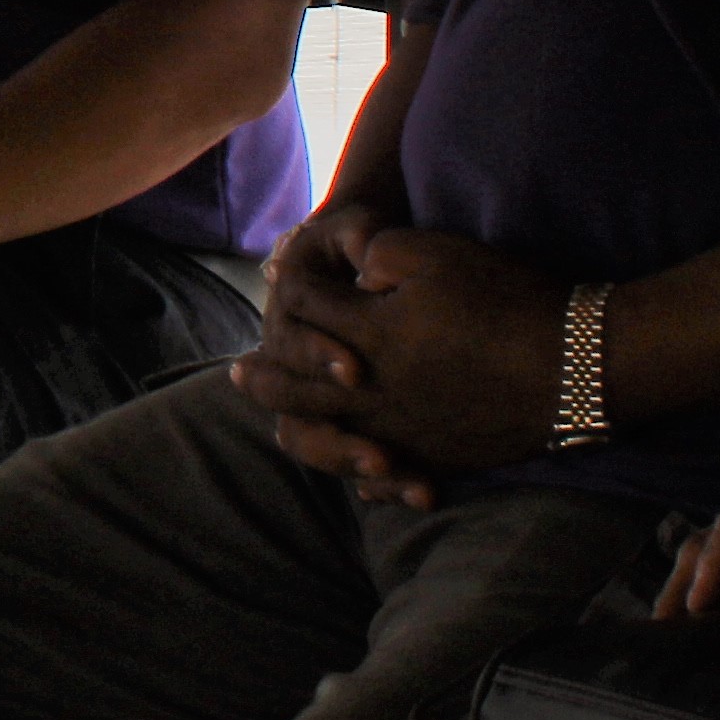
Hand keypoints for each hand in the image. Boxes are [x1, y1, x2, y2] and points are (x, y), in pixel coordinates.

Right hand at [234, 203, 438, 497]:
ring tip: (410, 481)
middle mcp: (299, 368)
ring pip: (325, 449)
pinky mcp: (358, 420)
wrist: (368, 254)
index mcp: (292, 322)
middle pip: (301, 420)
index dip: (317, 360)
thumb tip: (363, 260)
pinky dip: (391, 484)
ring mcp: (326, 399)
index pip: (292, 350)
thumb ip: (357, 238)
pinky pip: (362, 463)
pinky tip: (427, 491)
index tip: (356, 371)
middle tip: (381, 458)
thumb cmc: (363, 239)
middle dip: (341, 444)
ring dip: (361, 467)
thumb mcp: (358, 228)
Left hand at [239, 220, 564, 480]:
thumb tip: (347, 273)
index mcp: (372, 338)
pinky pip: (389, 473)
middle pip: (300, 392)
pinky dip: (366, 471)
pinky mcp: (446, 456)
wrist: (581, 364)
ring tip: (283, 423)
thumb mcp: (437, 255)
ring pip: (335, 441)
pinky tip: (357, 463)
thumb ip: (378, 255)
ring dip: (305, 431)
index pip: (308, 314)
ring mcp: (412, 431)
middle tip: (237, 373)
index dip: (290, 292)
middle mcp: (380, 394)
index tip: (274, 280)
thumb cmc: (507, 299)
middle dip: (265, 380)